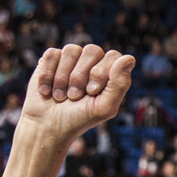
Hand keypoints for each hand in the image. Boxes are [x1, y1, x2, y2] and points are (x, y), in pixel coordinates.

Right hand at [20, 45, 134, 144]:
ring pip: (71, 50)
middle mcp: (93, 62)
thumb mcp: (104, 107)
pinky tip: (47, 91)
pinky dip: (48, 75)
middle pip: (93, 50)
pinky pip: (53, 54)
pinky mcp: (51, 59)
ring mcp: (72, 59)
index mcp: (110, 72)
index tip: (91, 92)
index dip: (100, 73)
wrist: (48, 126)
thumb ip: (120, 84)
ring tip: (60, 96)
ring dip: (63, 78)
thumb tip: (129, 58)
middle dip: (81, 76)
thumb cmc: (79, 119)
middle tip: (75, 97)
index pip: (113, 56)